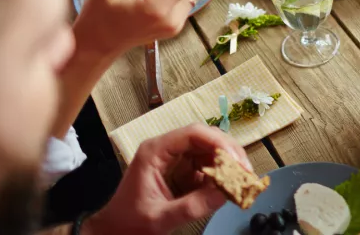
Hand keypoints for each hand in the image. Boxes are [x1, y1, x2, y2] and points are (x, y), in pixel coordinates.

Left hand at [85, 124, 249, 234]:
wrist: (114, 232)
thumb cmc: (129, 223)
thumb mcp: (160, 218)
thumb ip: (192, 206)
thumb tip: (226, 193)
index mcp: (155, 152)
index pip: (193, 133)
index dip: (219, 143)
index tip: (237, 161)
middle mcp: (166, 149)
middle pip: (205, 138)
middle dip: (228, 153)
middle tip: (246, 172)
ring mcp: (174, 159)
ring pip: (208, 151)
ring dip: (227, 164)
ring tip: (241, 181)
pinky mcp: (180, 171)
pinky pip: (206, 166)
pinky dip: (219, 176)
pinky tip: (227, 188)